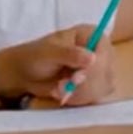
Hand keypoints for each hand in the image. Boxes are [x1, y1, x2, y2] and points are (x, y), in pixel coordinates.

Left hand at [0, 26, 115, 106]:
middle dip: (84, 84)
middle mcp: (99, 50)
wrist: (24, 74)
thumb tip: (92, 59)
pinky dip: (80, 99)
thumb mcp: (49, 52)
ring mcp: (98, 69)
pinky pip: (97, 96)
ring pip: (104, 86)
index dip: (96, 67)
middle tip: (61, 86)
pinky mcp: (94, 85)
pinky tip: (65, 95)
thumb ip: (70, 54)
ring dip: (81, 93)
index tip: (76, 78)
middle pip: (107, 71)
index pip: (105, 51)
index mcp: (91, 34)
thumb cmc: (35, 56)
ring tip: (59, 90)